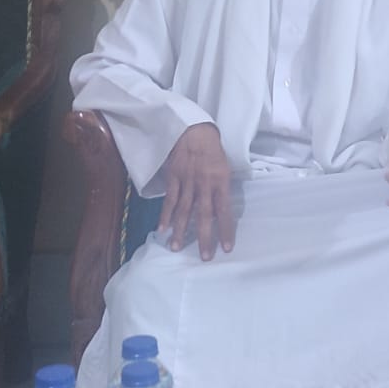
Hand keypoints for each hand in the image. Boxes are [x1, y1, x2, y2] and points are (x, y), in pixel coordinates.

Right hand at [158, 123, 234, 259]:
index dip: (225, 230)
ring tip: (176, 248)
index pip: (224, 211)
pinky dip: (165, 215)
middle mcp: (204, 185)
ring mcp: (187, 182)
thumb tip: (221, 210)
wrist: (194, 131)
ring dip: (180, 231)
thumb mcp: (226, 168)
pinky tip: (162, 230)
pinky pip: (169, 200)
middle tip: (204, 256)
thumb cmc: (213, 151)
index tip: (226, 248)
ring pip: (183, 211)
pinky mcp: (173, 179)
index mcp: (220, 182)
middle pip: (204, 215)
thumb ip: (222, 189)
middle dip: (204, 237)